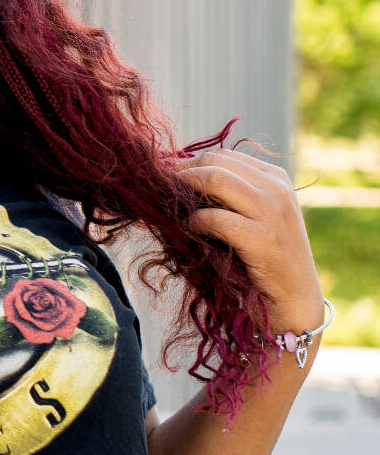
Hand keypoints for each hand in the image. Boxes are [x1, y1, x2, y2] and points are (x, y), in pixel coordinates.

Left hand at [179, 149, 325, 334]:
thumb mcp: (254, 215)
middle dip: (181, 172)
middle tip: (159, 188)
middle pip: (214, 161)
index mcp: (275, 177)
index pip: (222, 155)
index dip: (188, 162)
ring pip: (214, 179)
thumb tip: (173, 174)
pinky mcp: (263, 238)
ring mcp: (272, 211)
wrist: (295, 299)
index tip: (166, 176)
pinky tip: (190, 230)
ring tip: (173, 207)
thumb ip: (227, 193)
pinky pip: (215, 217)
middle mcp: (276, 188)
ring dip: (185, 191)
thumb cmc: (264, 256)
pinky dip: (195, 221)